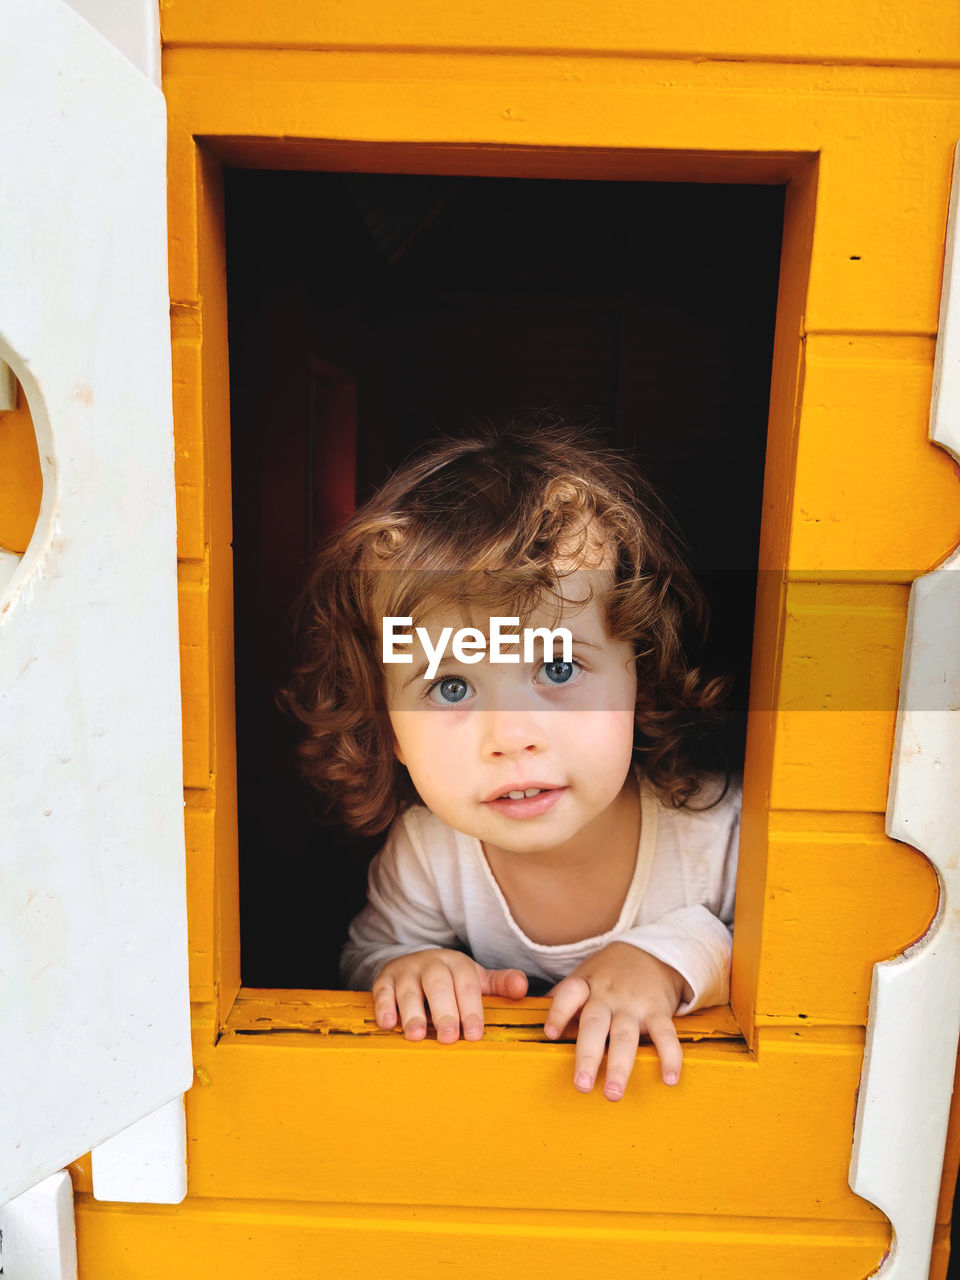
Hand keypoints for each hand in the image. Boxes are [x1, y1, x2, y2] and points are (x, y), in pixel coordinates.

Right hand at [372, 948, 528, 1043]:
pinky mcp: (384, 980)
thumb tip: (522, 988)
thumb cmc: (449, 979)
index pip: (467, 985)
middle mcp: (431, 964)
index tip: (474, 1034)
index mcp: (457, 964)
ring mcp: (406, 971)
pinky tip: (388, 1024)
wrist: (412, 963)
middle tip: (449, 1038)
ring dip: (413, 1013)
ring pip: (409, 990)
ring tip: (417, 1036)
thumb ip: (499, 984)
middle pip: (438, 985)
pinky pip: (382, 991)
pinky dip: (384, 1007)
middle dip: (444, 1011)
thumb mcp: (475, 979)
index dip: (472, 1009)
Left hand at [543, 942, 689, 1100]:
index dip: (558, 1012)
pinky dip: (669, 1056)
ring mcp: (633, 1003)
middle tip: (581, 1085)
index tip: (550, 1034)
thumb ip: (561, 1000)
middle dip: (588, 1055)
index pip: (568, 994)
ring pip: (626, 1035)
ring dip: (620, 1066)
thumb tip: (527, 1019)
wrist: (650, 951)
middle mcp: (607, 995)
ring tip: (614, 1094)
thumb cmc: (607, 974)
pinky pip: (665, 1034)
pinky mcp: (659, 1010)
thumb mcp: (582, 977)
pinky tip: (668, 1079)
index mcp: (585, 985)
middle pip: (595, 1024)